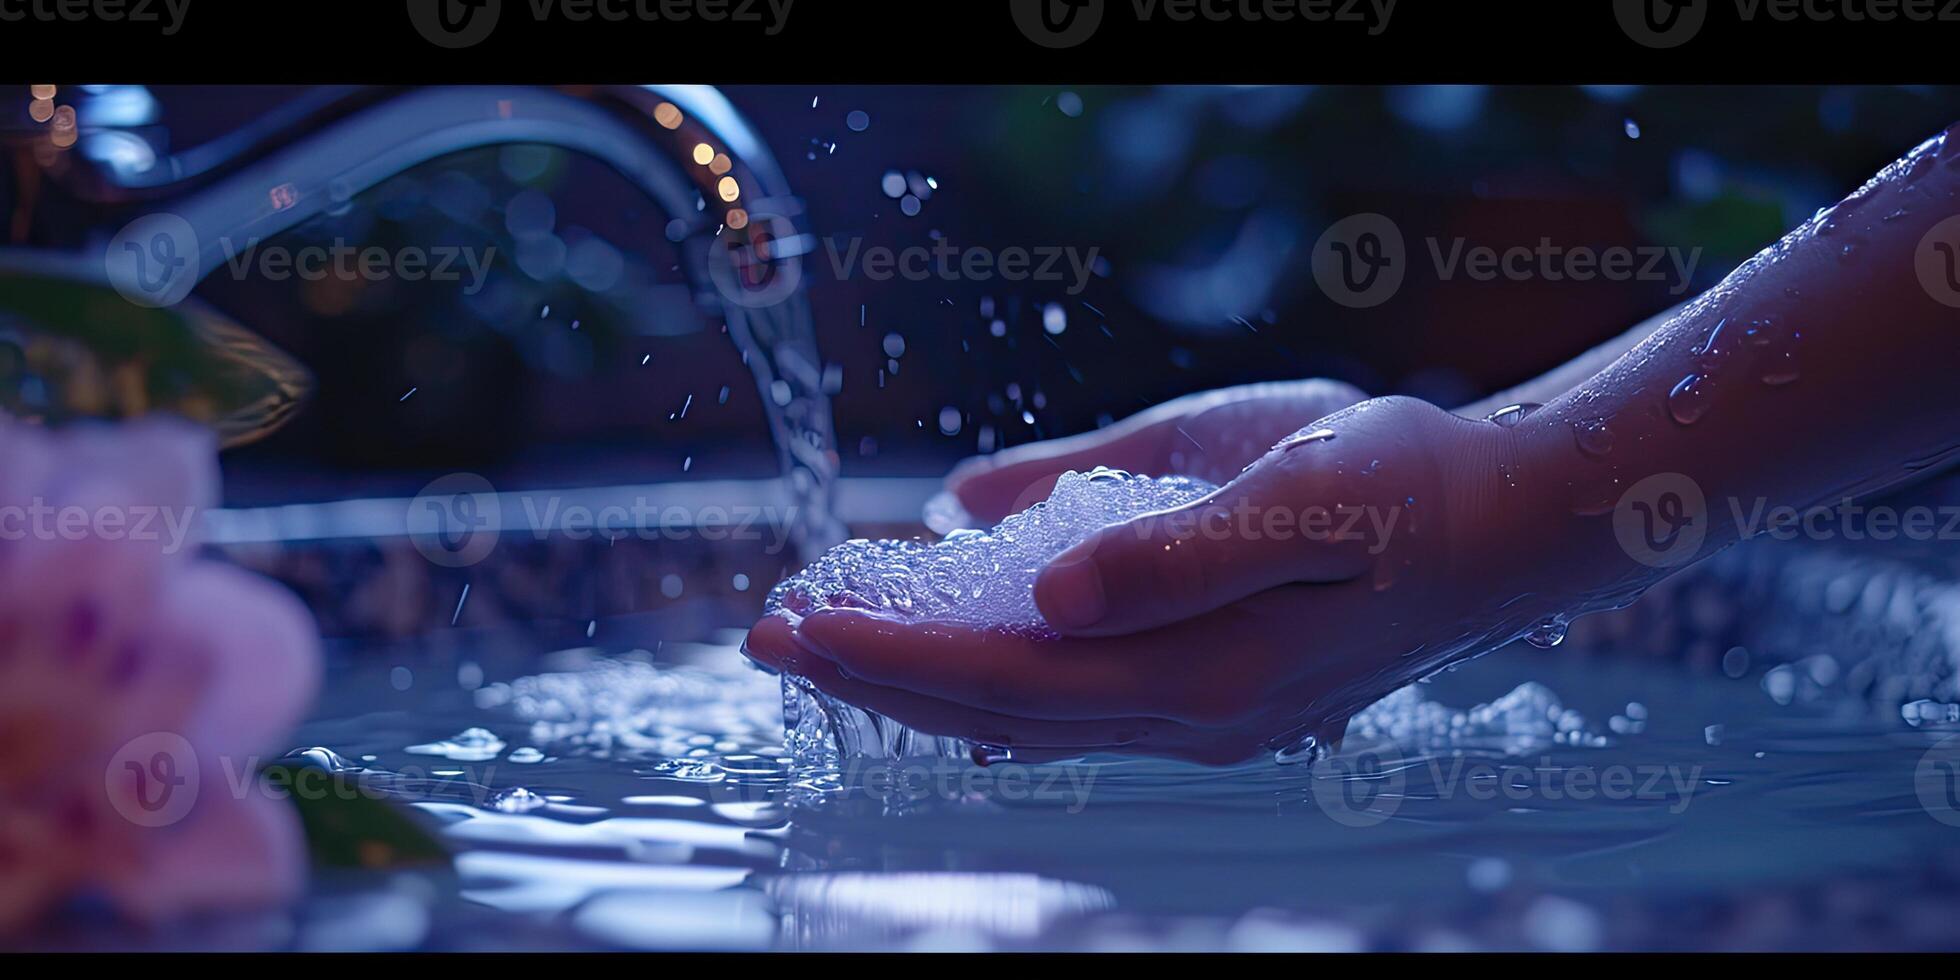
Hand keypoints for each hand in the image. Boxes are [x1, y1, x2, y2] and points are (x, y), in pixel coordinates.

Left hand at [749, 396, 1549, 763]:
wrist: (1507, 524)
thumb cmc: (1410, 490)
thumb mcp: (1300, 496)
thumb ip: (1172, 551)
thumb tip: (1040, 588)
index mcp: (1206, 676)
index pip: (1010, 681)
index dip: (897, 656)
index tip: (804, 622)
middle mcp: (1191, 714)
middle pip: (996, 713)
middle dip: (877, 675)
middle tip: (768, 632)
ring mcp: (1200, 710)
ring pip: (1025, 710)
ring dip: (919, 675)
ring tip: (825, 634)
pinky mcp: (1208, 683)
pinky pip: (1071, 694)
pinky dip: (989, 669)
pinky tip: (944, 639)